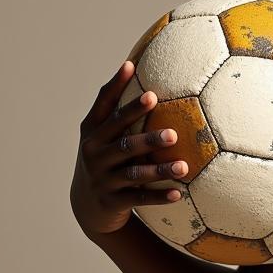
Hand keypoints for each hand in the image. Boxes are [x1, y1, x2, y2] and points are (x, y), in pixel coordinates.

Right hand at [70, 60, 188, 237]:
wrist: (88, 206)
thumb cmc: (105, 160)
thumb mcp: (104, 136)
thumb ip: (119, 111)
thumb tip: (138, 66)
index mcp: (93, 132)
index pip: (104, 105)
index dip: (116, 85)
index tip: (132, 66)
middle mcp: (95, 153)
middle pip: (123, 142)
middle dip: (147, 137)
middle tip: (173, 132)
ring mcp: (102, 178)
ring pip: (134, 173)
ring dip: (160, 170)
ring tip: (184, 167)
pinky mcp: (112, 200)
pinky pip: (139, 198)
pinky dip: (159, 197)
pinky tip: (179, 194)